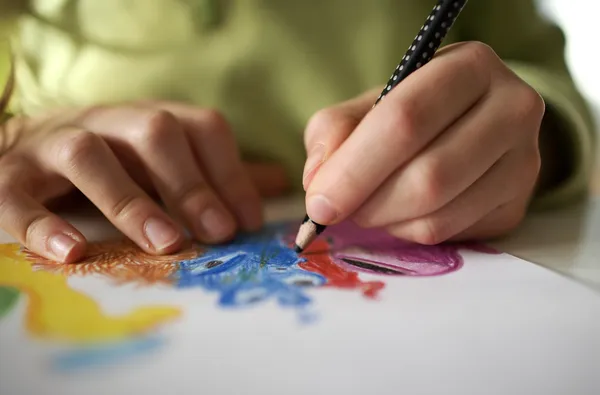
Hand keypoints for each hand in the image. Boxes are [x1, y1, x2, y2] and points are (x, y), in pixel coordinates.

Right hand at [0, 102, 287, 261]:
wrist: (18, 149)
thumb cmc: (108, 162)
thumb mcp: (161, 164)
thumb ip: (214, 175)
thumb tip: (277, 183)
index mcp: (147, 120)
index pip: (200, 128)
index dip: (230, 172)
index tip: (249, 222)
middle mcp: (105, 123)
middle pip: (152, 132)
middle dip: (190, 183)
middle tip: (219, 232)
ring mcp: (52, 145)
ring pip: (88, 156)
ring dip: (130, 201)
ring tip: (164, 242)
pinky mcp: (8, 176)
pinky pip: (17, 194)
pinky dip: (43, 224)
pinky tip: (73, 252)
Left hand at [303, 42, 543, 243]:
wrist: (469, 127)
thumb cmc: (412, 112)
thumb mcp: (367, 106)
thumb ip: (334, 132)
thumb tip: (318, 184)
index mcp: (469, 67)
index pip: (406, 120)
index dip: (355, 168)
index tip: (319, 202)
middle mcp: (511, 109)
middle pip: (428, 176)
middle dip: (368, 203)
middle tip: (336, 211)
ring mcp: (524, 162)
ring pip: (438, 213)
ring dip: (385, 221)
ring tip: (367, 206)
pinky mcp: (517, 205)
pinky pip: (449, 233)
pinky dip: (408, 231)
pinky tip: (399, 213)